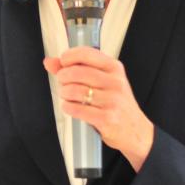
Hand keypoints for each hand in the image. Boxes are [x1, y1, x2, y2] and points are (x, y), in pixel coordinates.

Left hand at [43, 46, 153, 171]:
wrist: (135, 131)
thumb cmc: (116, 103)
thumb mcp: (102, 82)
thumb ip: (76, 69)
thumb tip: (50, 62)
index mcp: (114, 68)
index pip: (87, 53)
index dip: (69, 56)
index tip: (62, 62)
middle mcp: (115, 82)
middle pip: (77, 72)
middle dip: (63, 77)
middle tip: (62, 82)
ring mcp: (112, 101)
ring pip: (75, 91)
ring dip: (64, 93)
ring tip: (66, 96)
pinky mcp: (107, 118)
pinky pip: (77, 109)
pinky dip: (68, 107)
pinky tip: (70, 107)